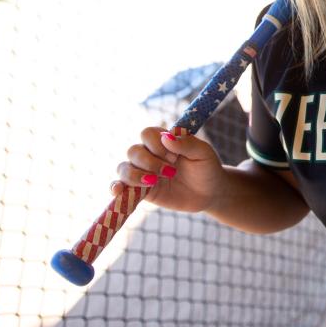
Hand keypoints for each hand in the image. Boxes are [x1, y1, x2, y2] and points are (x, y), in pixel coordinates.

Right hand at [111, 126, 226, 213]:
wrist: (210, 193)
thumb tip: (166, 136)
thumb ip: (187, 143)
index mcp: (163, 141)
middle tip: (171, 172)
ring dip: (135, 175)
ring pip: (124, 168)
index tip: (175, 156)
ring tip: (154, 182)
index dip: (157, 144)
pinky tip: (118, 190)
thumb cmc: (207, 168)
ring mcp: (143, 172)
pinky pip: (121, 187)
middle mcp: (150, 154)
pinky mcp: (141, 191)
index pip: (147, 134)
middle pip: (134, 151)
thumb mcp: (203, 153)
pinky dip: (115, 187)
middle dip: (150, 162)